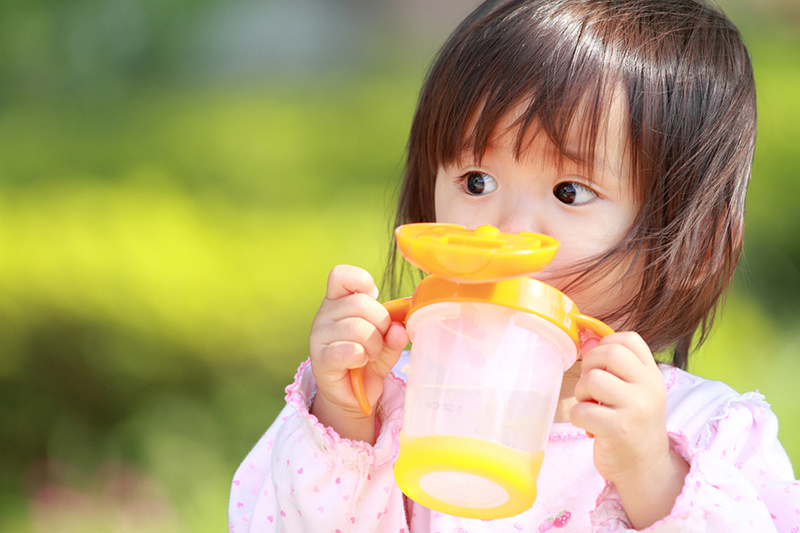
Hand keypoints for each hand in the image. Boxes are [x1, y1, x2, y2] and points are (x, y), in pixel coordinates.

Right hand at [308, 265, 407, 442]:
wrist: (353, 394)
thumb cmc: (368, 360)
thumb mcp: (386, 342)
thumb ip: (394, 333)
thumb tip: (400, 329)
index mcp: (338, 301)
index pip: (340, 275)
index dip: (361, 281)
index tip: (374, 297)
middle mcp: (325, 314)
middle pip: (361, 304)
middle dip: (381, 324)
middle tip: (379, 341)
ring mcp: (319, 336)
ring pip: (357, 327)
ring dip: (373, 344)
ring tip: (371, 355)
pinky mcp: (321, 359)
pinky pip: (346, 350)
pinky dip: (360, 356)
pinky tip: (361, 361)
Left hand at [569, 332, 688, 528]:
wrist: (646, 467)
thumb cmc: (632, 423)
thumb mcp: (633, 390)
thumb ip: (614, 364)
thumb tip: (586, 337)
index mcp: (652, 374)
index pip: (629, 339)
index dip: (606, 344)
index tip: (602, 364)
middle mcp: (648, 388)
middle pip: (608, 353)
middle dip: (590, 367)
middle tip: (592, 388)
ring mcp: (635, 409)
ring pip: (592, 380)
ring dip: (582, 394)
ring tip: (592, 407)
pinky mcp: (618, 430)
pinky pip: (582, 410)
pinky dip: (578, 417)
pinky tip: (590, 426)